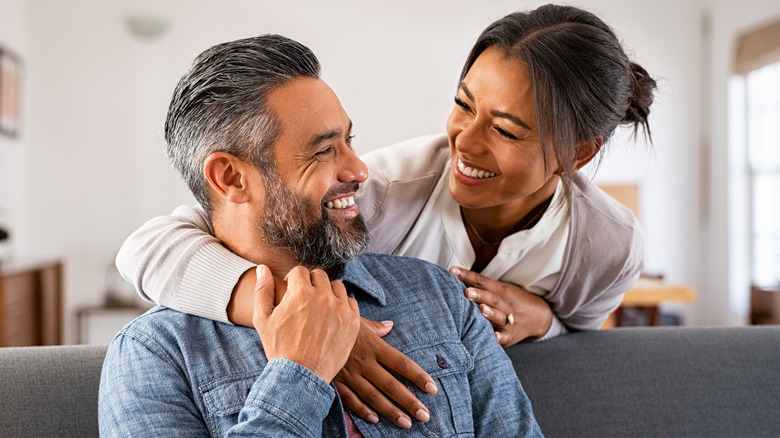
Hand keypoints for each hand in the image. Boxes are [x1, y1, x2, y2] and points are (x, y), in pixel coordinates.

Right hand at [253, 265, 360, 382]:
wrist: (301, 375)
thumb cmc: (279, 348)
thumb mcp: (263, 319)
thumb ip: (262, 290)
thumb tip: (263, 268)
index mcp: (300, 292)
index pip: (300, 271)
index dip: (293, 280)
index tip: (292, 291)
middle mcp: (322, 297)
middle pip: (319, 275)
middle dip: (310, 284)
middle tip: (305, 299)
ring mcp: (340, 309)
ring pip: (336, 287)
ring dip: (328, 292)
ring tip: (319, 307)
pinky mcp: (353, 321)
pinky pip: (350, 302)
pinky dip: (342, 306)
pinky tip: (332, 316)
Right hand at [333, 318, 437, 428]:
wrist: (305, 326)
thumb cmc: (333, 320)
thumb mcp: (356, 319)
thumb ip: (375, 326)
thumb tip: (389, 325)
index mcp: (373, 345)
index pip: (401, 363)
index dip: (418, 376)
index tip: (432, 388)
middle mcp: (364, 362)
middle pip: (391, 385)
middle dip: (409, 402)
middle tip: (424, 415)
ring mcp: (349, 374)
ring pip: (374, 396)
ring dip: (391, 411)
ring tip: (406, 423)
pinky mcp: (335, 381)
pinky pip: (350, 399)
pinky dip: (363, 410)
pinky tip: (375, 419)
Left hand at [449, 266, 552, 345]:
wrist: (539, 316)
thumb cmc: (510, 301)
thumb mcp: (499, 289)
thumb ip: (480, 285)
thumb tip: (454, 275)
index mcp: (500, 290)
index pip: (482, 281)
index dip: (467, 276)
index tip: (452, 271)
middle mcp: (505, 303)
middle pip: (491, 297)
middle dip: (479, 295)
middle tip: (466, 292)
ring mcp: (509, 319)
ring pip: (499, 316)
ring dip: (490, 313)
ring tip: (481, 310)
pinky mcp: (511, 335)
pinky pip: (506, 336)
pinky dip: (500, 337)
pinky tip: (494, 337)